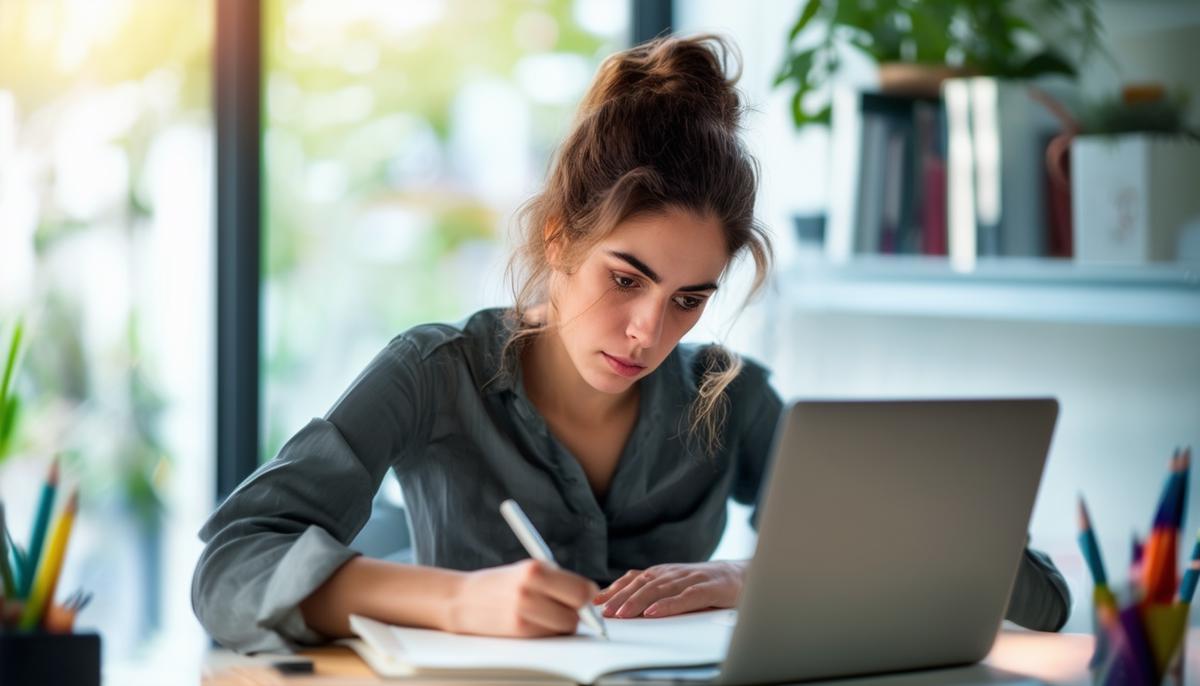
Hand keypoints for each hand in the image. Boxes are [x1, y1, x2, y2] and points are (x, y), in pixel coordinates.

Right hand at [447, 559, 598, 636]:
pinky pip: (550, 635)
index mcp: (535, 569)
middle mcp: (530, 590)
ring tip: (547, 611)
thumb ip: (558, 579)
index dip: (588, 594)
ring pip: (566, 626)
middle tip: (571, 605)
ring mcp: (524, 613)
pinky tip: (534, 620)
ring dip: (563, 622)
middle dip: (579, 610)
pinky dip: (549, 630)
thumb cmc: (500, 583)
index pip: (581, 588)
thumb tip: (590, 595)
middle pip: (578, 610)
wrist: (462, 599)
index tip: (588, 594)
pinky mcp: (519, 631)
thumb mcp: (528, 570)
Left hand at [593, 561, 744, 618]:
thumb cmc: (707, 584)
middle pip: (643, 584)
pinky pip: (686, 596)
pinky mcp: (709, 587)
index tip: (596, 601)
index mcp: (666, 572)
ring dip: (638, 601)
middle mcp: (675, 572)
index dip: (615, 589)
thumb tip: (623, 603)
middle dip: (621, 598)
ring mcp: (691, 578)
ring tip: (622, 613)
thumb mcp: (677, 585)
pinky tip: (654, 612)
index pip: (634, 579)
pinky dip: (668, 604)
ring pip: (660, 589)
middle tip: (604, 612)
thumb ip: (655, 591)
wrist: (743, 576)